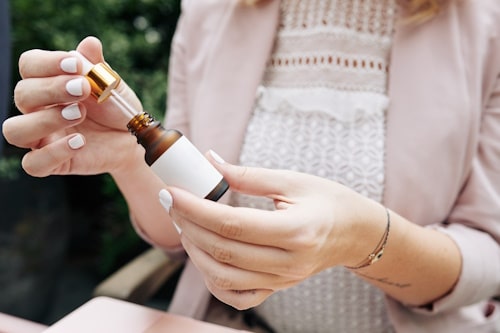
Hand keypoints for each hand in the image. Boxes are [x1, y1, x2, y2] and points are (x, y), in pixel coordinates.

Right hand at [2, 36, 143, 176]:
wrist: (132, 138)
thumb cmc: (115, 108)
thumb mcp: (111, 85)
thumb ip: (97, 67)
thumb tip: (90, 44)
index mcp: (48, 83)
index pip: (29, 66)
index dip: (47, 63)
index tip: (76, 65)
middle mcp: (37, 110)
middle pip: (21, 95)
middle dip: (51, 89)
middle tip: (83, 89)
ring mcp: (41, 137)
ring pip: (15, 130)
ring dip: (44, 120)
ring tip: (79, 113)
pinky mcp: (52, 163)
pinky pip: (34, 164)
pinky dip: (53, 153)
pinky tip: (80, 142)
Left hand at [161, 151, 384, 309]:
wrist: (354, 232)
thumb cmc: (328, 201)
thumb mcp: (292, 180)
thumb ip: (247, 175)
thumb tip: (209, 162)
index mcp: (296, 231)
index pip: (233, 224)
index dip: (196, 209)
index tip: (172, 192)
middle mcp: (289, 263)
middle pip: (223, 251)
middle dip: (188, 225)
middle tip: (171, 202)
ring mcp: (283, 281)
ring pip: (224, 278)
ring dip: (196, 252)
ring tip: (185, 225)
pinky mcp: (278, 287)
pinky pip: (238, 296)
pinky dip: (213, 280)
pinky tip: (204, 256)